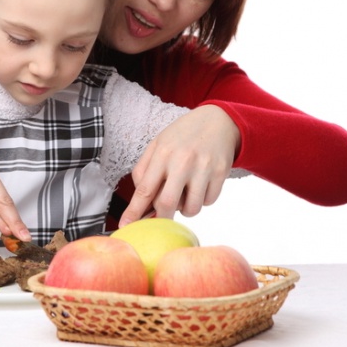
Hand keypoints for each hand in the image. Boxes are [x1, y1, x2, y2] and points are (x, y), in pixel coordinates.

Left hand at [119, 105, 240, 225]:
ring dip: (185, 209)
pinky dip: (202, 200)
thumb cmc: (182, 136)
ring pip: (191, 208)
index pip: (145, 189)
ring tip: (184, 193)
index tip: (125, 225)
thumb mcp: (158, 144)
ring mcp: (203, 168)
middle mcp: (182, 161)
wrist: (218, 121)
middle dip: (162, 216)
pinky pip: (208, 202)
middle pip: (167, 204)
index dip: (134, 211)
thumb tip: (139, 198)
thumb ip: (144, 169)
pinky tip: (200, 185)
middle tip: (162, 214)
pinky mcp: (221, 173)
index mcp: (162, 154)